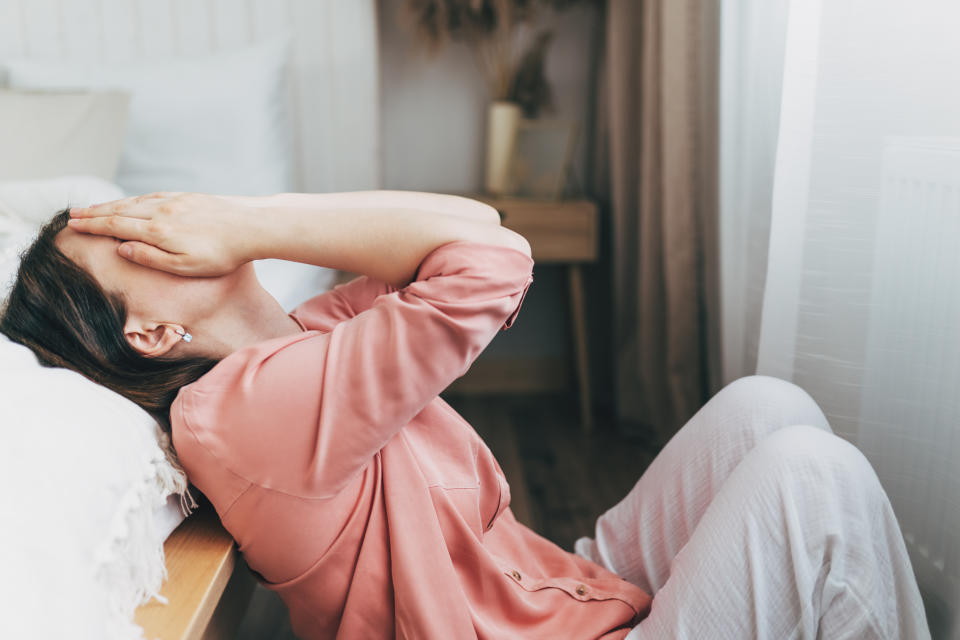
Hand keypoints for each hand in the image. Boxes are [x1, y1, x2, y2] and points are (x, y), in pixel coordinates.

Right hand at [67, 192, 259, 276]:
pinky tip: (132, 201)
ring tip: (94, 207)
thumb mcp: (185, 266)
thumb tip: (121, 248)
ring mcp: (175, 201)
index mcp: (158, 231)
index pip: (115, 226)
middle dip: (95, 212)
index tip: (73, 226)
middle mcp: (162, 211)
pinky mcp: (188, 197)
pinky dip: (136, 198)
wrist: (252, 227)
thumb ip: (150, 257)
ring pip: (136, 201)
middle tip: (73, 214)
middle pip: (120, 210)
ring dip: (112, 204)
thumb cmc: (222, 254)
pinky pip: (154, 196)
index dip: (92, 226)